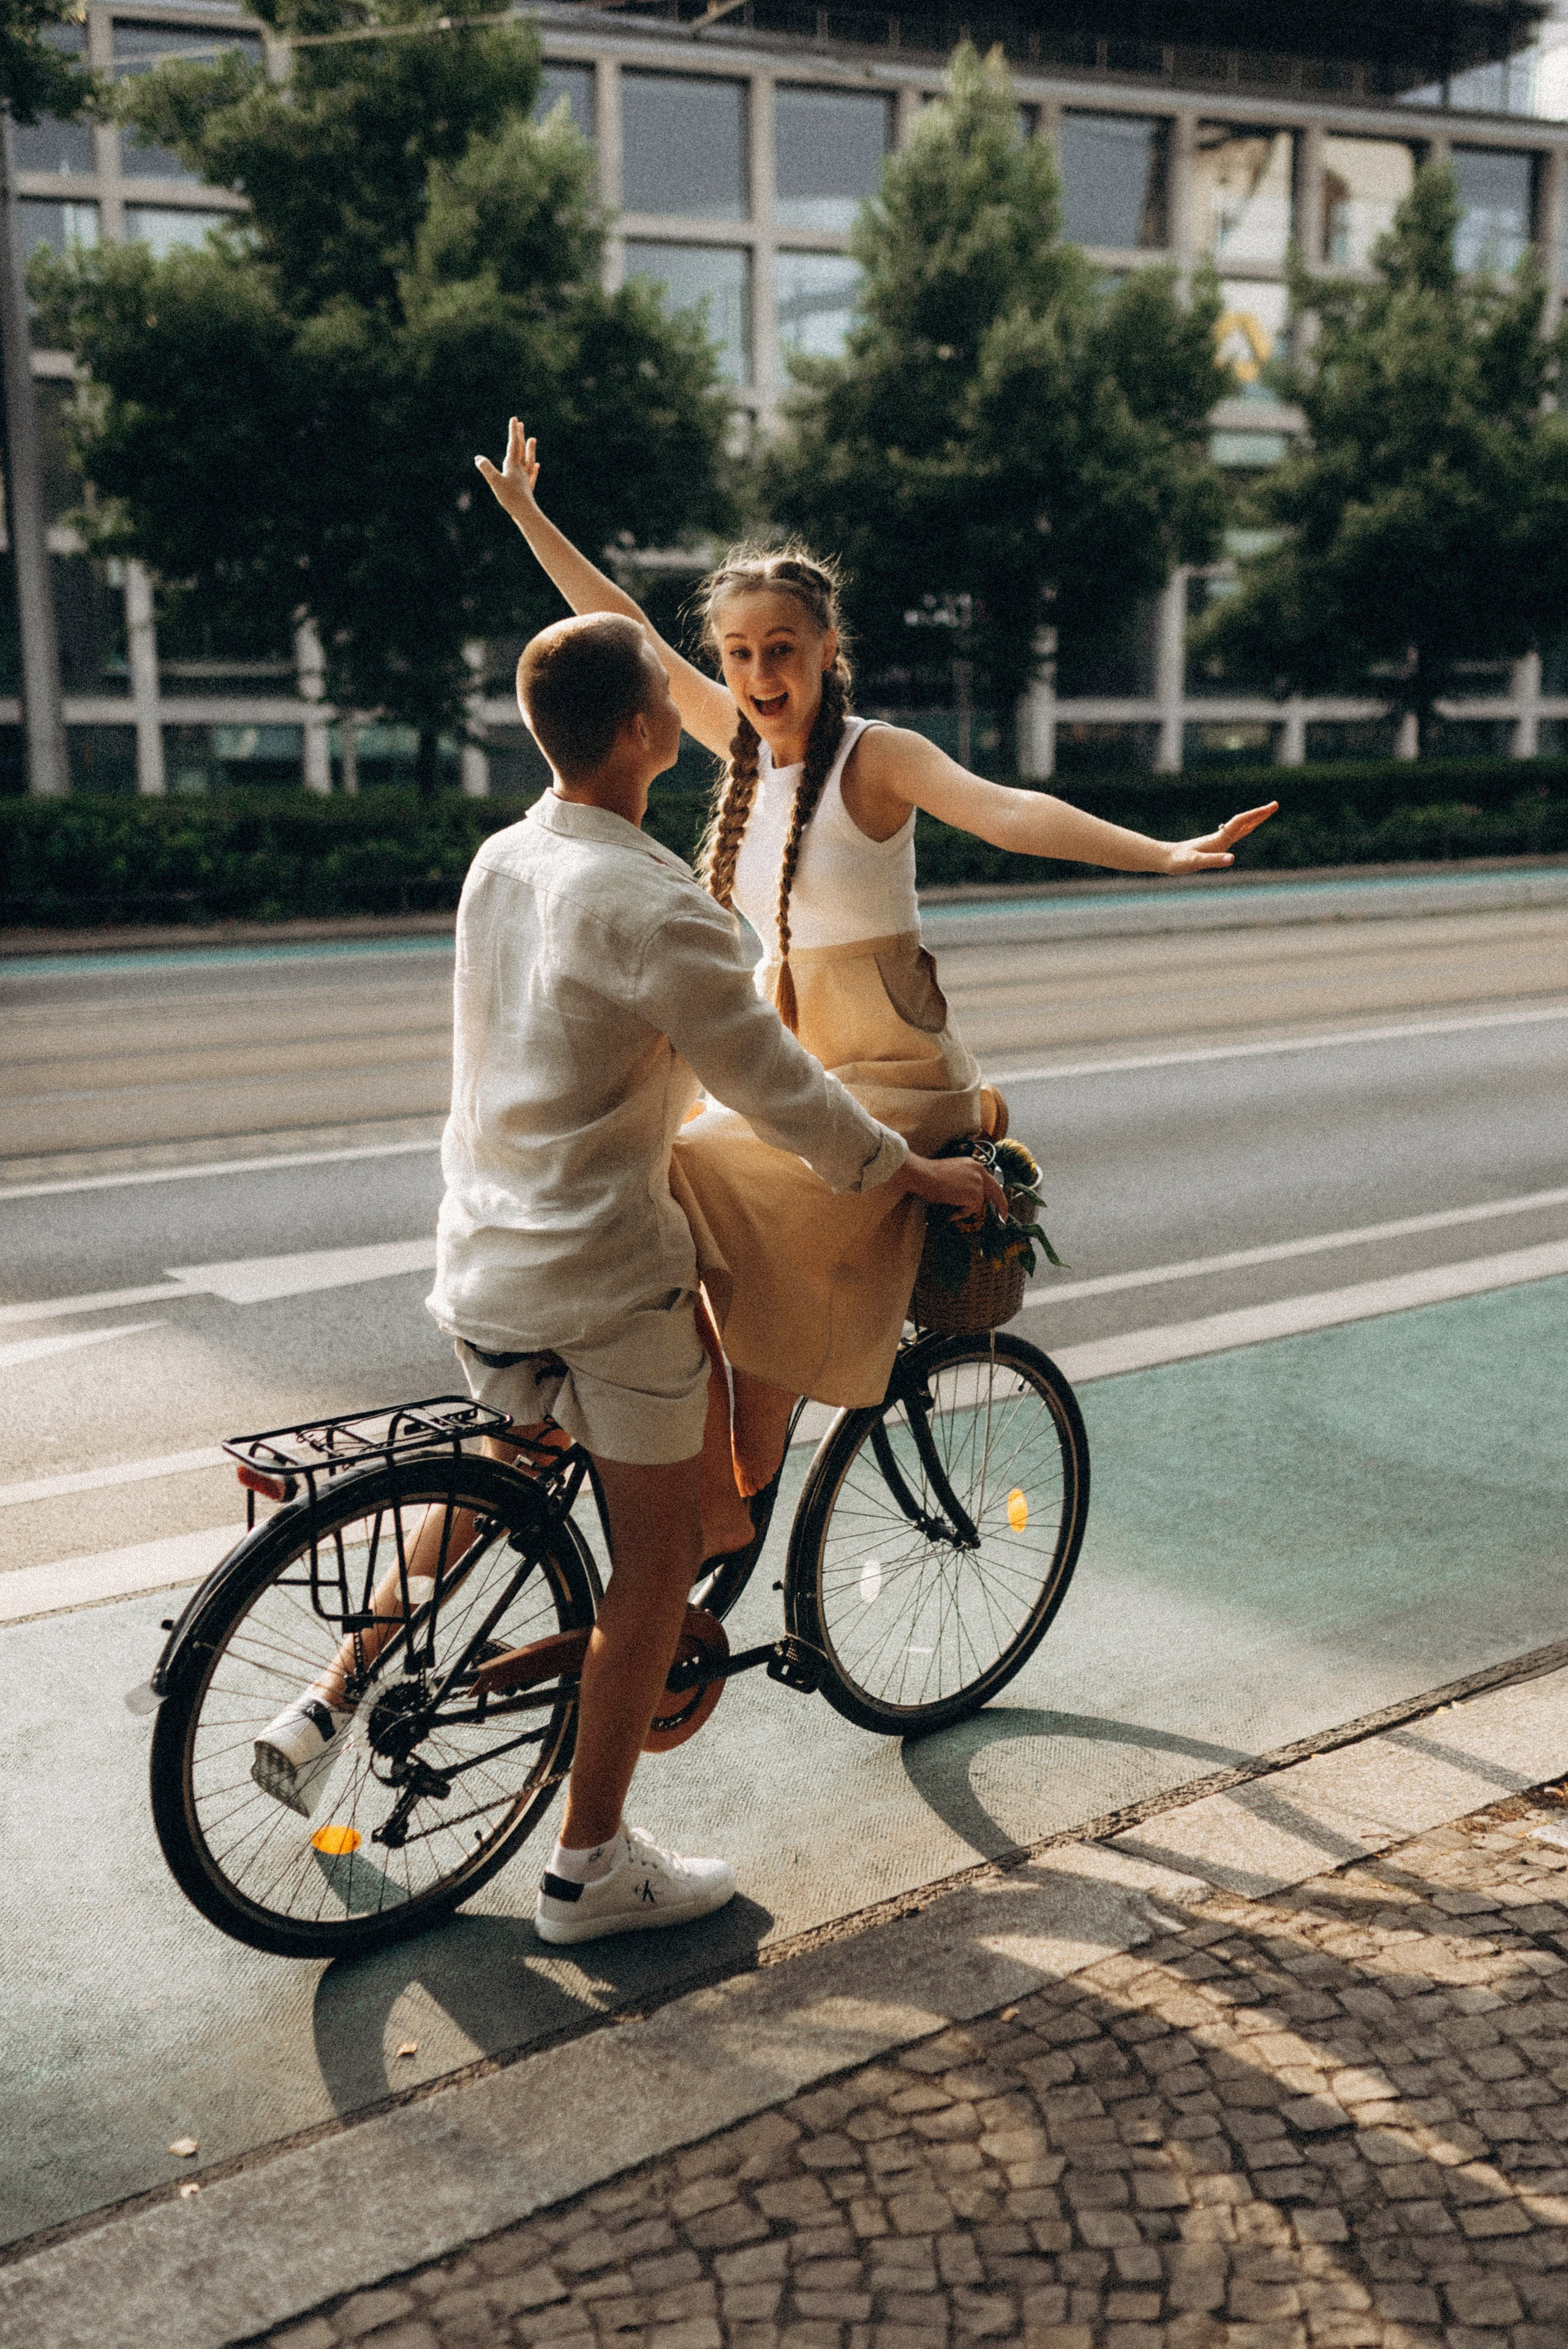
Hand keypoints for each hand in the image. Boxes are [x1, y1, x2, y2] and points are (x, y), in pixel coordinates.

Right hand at [475, 415, 540, 522]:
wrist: (525, 514)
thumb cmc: (510, 498)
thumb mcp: (495, 482)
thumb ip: (486, 469)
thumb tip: (478, 458)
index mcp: (512, 465)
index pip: (513, 445)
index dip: (513, 431)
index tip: (515, 418)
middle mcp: (520, 469)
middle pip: (521, 449)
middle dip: (520, 436)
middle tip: (520, 424)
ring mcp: (525, 479)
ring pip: (528, 460)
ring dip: (530, 449)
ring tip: (532, 439)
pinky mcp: (527, 489)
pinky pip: (531, 475)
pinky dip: (533, 468)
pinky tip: (536, 465)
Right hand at [902, 1151, 1008, 1225]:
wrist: (924, 1175)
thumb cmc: (930, 1175)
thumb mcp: (953, 1173)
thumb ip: (965, 1181)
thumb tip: (969, 1197)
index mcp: (974, 1165)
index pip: (990, 1181)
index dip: (995, 1193)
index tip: (998, 1203)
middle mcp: (979, 1172)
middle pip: (996, 1191)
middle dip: (1001, 1205)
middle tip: (1003, 1216)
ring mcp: (978, 1183)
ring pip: (978, 1203)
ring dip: (965, 1209)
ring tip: (952, 1207)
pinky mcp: (975, 1195)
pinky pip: (971, 1210)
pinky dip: (961, 1213)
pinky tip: (952, 1210)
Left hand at [1161, 801, 1277, 875]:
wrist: (1166, 858)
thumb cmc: (1179, 861)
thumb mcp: (1196, 863)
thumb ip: (1214, 861)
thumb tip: (1233, 859)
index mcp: (1219, 839)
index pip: (1241, 822)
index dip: (1256, 815)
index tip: (1271, 807)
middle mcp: (1220, 837)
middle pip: (1244, 822)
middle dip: (1260, 814)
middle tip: (1275, 805)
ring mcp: (1218, 840)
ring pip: (1240, 827)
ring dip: (1254, 820)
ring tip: (1266, 814)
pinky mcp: (1214, 845)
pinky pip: (1234, 834)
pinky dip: (1245, 829)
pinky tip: (1246, 829)